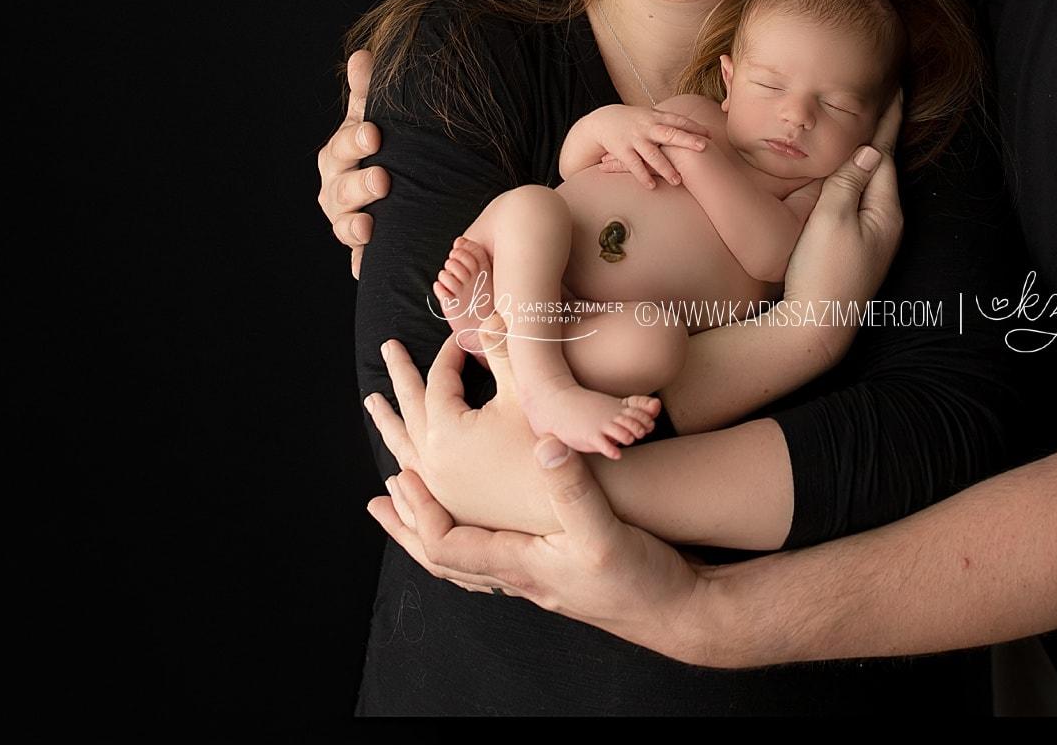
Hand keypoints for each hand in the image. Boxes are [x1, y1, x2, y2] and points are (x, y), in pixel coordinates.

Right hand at [317, 49, 387, 278]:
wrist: (402, 185)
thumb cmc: (386, 144)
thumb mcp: (380, 116)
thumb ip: (369, 90)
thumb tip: (362, 55)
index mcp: (340, 154)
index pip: (342, 146)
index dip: (355, 141)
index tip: (375, 134)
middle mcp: (336, 189)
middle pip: (339, 189)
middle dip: (358, 185)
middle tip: (383, 179)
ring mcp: (347, 221)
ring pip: (344, 226)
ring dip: (354, 226)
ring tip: (370, 225)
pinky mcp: (362, 250)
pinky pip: (358, 261)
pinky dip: (361, 263)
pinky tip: (366, 267)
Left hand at [363, 318, 562, 536]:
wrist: (571, 510)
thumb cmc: (554, 449)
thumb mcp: (528, 394)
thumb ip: (504, 352)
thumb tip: (490, 314)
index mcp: (446, 433)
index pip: (439, 382)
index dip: (450, 353)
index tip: (461, 335)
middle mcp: (433, 464)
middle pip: (409, 410)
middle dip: (399, 375)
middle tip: (388, 348)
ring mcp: (440, 492)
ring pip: (404, 451)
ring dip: (388, 425)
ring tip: (373, 405)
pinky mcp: (454, 512)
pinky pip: (414, 489)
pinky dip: (402, 476)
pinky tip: (395, 477)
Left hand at [367, 435, 726, 667]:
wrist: (677, 612)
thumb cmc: (639, 579)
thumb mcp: (604, 529)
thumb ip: (572, 486)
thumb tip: (541, 444)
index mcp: (517, 564)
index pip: (445, 545)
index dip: (418, 512)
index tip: (400, 477)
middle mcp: (518, 574)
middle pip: (443, 558)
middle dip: (407, 527)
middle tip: (379, 500)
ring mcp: (535, 576)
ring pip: (466, 561)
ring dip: (431, 532)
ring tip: (410, 511)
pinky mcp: (555, 571)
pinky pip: (493, 557)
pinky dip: (470, 537)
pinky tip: (481, 525)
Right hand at [583, 104, 710, 189]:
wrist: (602, 121)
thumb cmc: (633, 121)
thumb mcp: (650, 115)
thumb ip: (669, 122)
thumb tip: (696, 128)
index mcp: (656, 117)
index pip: (678, 121)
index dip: (694, 127)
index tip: (709, 134)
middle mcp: (647, 127)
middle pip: (670, 133)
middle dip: (686, 140)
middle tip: (703, 147)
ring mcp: (635, 139)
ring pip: (652, 153)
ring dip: (665, 168)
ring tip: (677, 181)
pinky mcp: (622, 150)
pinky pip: (634, 165)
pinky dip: (643, 175)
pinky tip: (652, 186)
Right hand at [779, 91, 904, 358]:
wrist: (817, 325)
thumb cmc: (824, 271)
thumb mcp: (833, 218)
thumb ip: (850, 181)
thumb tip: (870, 151)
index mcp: (885, 210)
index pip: (886, 152)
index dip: (887, 120)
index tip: (895, 88)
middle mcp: (885, 221)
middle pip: (881, 167)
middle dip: (878, 133)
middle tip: (881, 97)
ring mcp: (872, 236)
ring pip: (869, 185)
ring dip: (866, 156)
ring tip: (863, 127)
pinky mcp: (856, 247)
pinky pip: (858, 201)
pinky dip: (853, 180)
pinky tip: (846, 175)